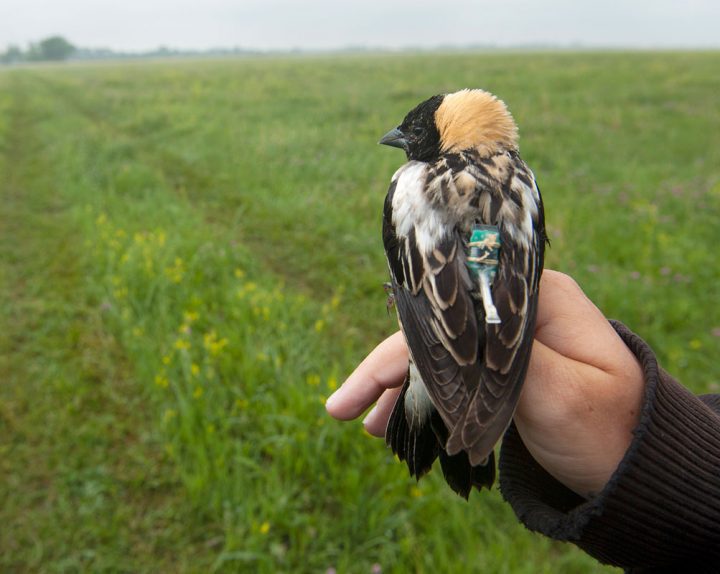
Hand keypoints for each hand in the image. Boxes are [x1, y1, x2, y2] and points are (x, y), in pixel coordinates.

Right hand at [325, 270, 644, 496]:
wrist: (632, 462)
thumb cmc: (609, 425)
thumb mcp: (563, 393)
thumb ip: (506, 358)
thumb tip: (451, 334)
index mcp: (532, 296)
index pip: (452, 307)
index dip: (403, 342)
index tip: (369, 379)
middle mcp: (513, 309)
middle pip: (435, 330)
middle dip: (386, 369)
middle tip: (342, 408)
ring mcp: (504, 339)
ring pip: (436, 354)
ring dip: (396, 386)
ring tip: (366, 423)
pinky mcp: (499, 368)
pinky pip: (450, 376)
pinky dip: (420, 397)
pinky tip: (397, 418)